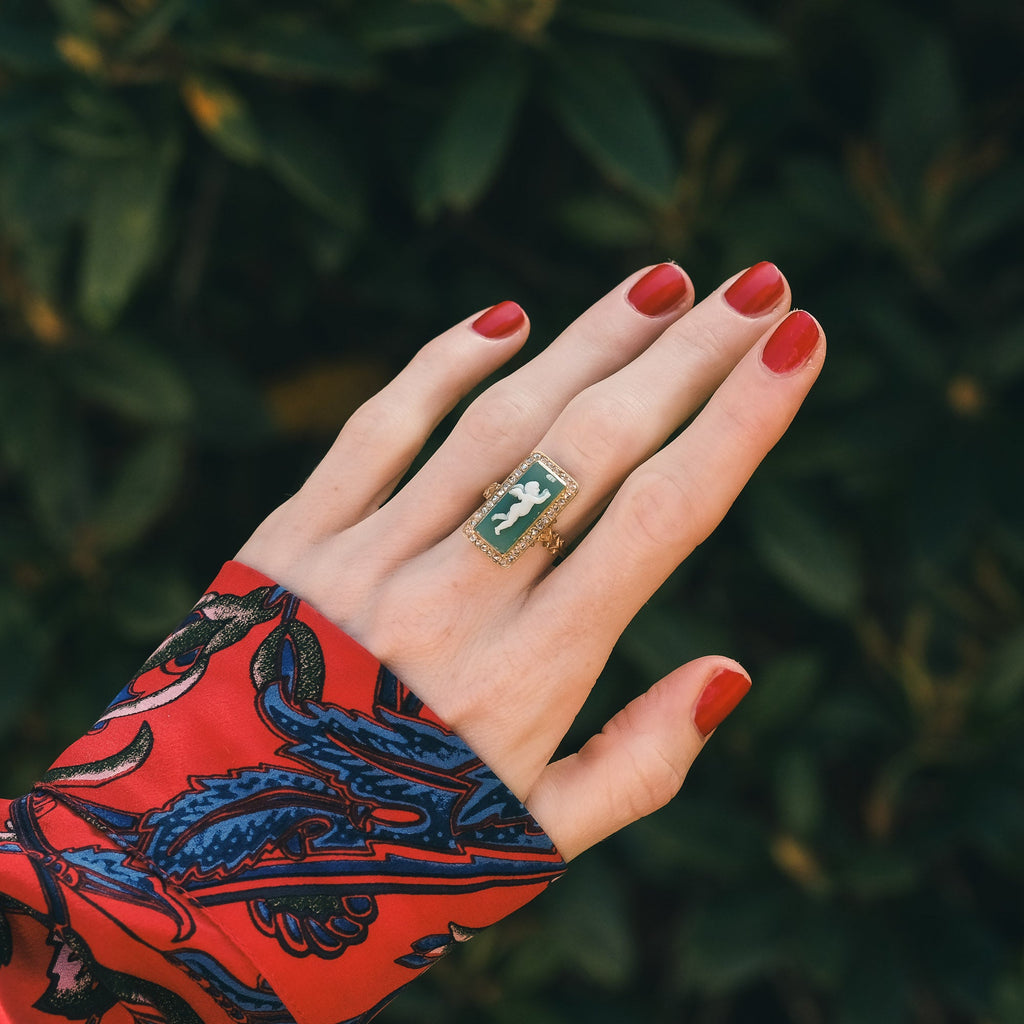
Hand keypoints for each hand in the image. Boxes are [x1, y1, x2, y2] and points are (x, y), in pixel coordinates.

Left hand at [236, 261, 824, 860]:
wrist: (201, 867)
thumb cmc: (391, 858)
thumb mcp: (533, 839)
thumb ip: (639, 763)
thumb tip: (732, 671)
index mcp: (529, 679)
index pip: (660, 519)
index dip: (739, 424)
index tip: (797, 347)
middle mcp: (454, 602)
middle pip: (591, 448)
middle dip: (686, 358)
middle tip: (759, 285)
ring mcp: (367, 558)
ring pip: (497, 422)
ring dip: (587, 343)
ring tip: (663, 285)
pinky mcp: (293, 536)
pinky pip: (379, 428)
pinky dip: (442, 365)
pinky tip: (506, 319)